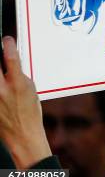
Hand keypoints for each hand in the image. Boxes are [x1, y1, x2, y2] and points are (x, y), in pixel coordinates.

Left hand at [0, 36, 50, 168]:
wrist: (22, 135)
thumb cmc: (30, 112)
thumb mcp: (30, 88)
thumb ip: (19, 73)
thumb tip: (12, 62)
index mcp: (17, 83)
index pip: (11, 57)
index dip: (8, 44)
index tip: (7, 40)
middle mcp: (2, 90)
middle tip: (0, 54)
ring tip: (2, 77)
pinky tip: (1, 86)